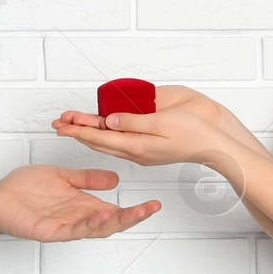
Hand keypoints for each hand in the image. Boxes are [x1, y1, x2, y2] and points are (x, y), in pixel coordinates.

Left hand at [0, 164, 160, 241]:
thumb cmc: (24, 188)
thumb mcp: (62, 176)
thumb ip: (87, 179)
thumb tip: (115, 180)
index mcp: (81, 205)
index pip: (113, 211)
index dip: (133, 209)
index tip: (154, 203)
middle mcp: (76, 218)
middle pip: (110, 223)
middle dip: (132, 217)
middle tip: (152, 208)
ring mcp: (63, 227)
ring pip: (95, 229)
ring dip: (115, 222)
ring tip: (133, 213)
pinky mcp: (48, 231)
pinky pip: (71, 230)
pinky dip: (87, 224)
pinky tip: (100, 216)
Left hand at [53, 102, 233, 169]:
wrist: (213, 147)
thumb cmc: (193, 133)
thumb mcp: (162, 123)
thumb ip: (134, 121)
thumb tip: (109, 120)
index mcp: (137, 146)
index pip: (100, 137)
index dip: (78, 129)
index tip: (61, 124)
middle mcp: (136, 152)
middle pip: (99, 141)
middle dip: (78, 131)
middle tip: (58, 123)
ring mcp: (141, 153)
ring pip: (108, 143)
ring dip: (89, 133)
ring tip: (72, 125)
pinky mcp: (147, 150)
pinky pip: (119, 143)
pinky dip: (104, 135)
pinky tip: (100, 130)